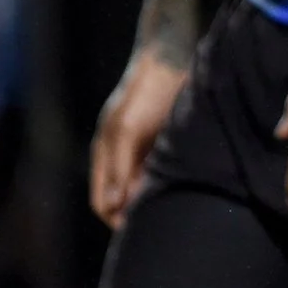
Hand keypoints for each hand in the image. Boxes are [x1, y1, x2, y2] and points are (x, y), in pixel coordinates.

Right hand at [89, 52, 190, 227]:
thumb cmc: (147, 91)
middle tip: (160, 227)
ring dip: (153, 199)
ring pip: (143, 186)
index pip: (102, 201)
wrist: (173, 56)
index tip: (137, 231)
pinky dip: (167, 183)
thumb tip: (114, 206)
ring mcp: (142, 146)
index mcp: (104, 152)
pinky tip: (185, 189)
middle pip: (123, 197)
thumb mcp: (129, 128)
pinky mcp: (164, 139)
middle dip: (135, 213)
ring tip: (174, 212)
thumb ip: (120, 167)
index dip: (116, 219)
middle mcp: (121, 154)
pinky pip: (161, 172)